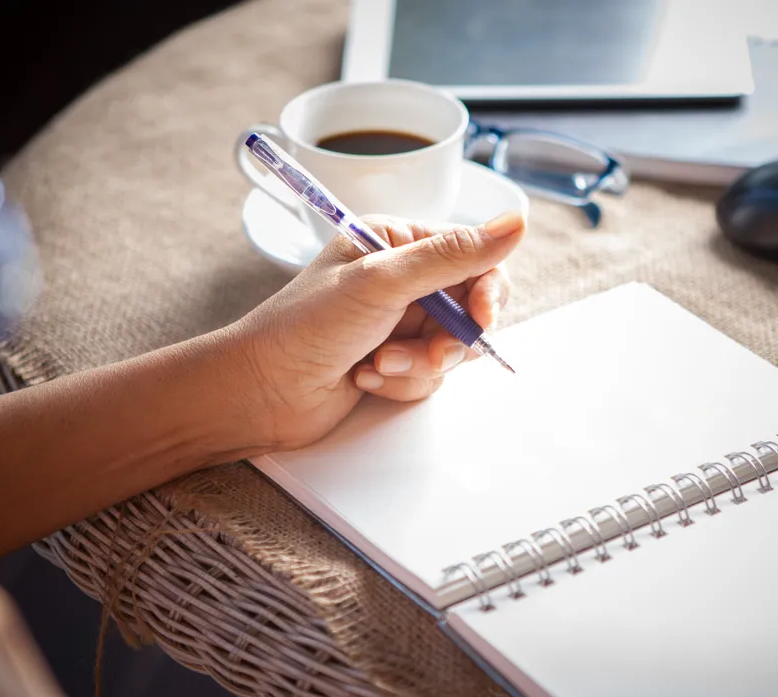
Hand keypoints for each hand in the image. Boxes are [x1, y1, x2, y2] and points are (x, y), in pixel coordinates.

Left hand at [227, 211, 524, 450]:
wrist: (261, 393)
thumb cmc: (305, 327)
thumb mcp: (383, 282)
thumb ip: (453, 256)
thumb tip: (516, 222)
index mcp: (396, 241)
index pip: (472, 256)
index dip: (486, 290)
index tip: (481, 318)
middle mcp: (401, 278)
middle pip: (469, 307)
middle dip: (448, 338)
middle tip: (428, 353)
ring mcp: (398, 322)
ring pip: (451, 347)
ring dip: (417, 364)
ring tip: (377, 366)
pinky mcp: (394, 361)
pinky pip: (429, 375)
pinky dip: (400, 382)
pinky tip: (363, 378)